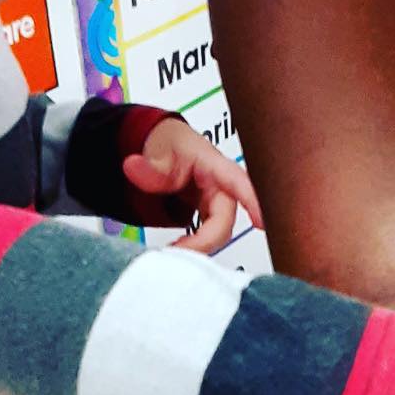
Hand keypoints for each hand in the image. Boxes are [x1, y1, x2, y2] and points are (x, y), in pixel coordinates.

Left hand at [124, 119, 264, 253]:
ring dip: (199, 246)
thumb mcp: (157, 149)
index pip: (238, 182)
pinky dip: (195, 245)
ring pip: (218, 233)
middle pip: (225, 221)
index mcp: (214, 165)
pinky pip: (210, 236)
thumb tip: (133, 166)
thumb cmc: (170, 144)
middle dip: (204, 241)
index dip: (253, 202)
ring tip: (173, 249)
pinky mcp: (210, 216)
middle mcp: (221, 187)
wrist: (161, 149)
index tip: (262, 221)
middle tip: (177, 250)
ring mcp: (217, 203)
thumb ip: (148, 165)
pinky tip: (178, 246)